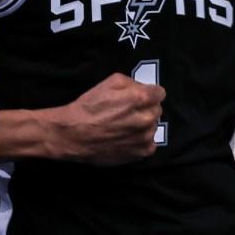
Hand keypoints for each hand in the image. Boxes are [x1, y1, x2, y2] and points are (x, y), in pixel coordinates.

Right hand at [50, 73, 165, 165]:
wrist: (74, 134)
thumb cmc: (89, 106)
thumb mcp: (110, 82)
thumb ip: (132, 83)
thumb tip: (144, 88)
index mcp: (140, 98)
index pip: (160, 93)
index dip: (150, 93)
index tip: (140, 97)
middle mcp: (146, 119)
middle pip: (157, 110)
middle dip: (146, 108)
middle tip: (128, 112)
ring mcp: (144, 138)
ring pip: (154, 127)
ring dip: (144, 125)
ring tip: (125, 126)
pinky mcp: (140, 153)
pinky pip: (150, 144)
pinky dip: (141, 141)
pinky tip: (127, 138)